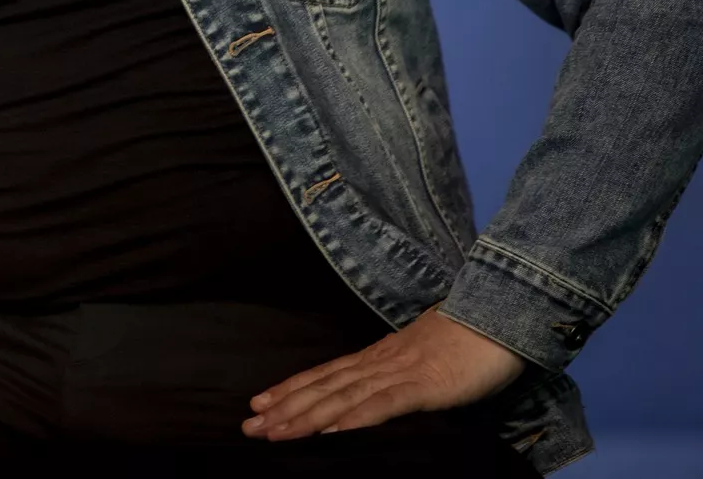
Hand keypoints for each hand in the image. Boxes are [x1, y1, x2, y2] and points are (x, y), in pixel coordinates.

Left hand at [243, 306, 526, 440]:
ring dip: (307, 416)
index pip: (325, 374)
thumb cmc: (467, 341)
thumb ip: (398, 378)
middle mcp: (379, 363)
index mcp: (379, 357)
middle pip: (323, 387)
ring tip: (275, 432)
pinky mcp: (425, 386)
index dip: (291, 388)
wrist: (501, 317)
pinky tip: (331, 431)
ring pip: (342, 397)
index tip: (258, 402)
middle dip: (284, 407)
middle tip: (248, 426)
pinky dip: (355, 418)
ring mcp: (400, 373)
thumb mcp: (424, 361)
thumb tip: (379, 394)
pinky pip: (384, 405)